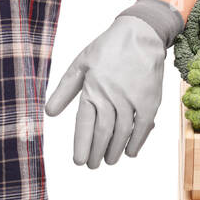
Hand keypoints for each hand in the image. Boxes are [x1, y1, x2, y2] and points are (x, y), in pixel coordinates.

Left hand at [45, 0, 184, 167]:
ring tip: (109, 160)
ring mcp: (131, 99)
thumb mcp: (80, 64)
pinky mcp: (149, 101)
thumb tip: (50, 112)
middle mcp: (111, 96)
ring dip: (114, 151)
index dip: (81, 145)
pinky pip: (142, 128)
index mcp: (92, 89)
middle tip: (92, 164)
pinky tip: (129, 152)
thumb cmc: (107, 49)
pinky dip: (136, 143)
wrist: (140, 35)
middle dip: (96, 152)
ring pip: (121, 133)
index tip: (78, 161)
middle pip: (102, 133)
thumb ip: (65, 90)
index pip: (84, 124)